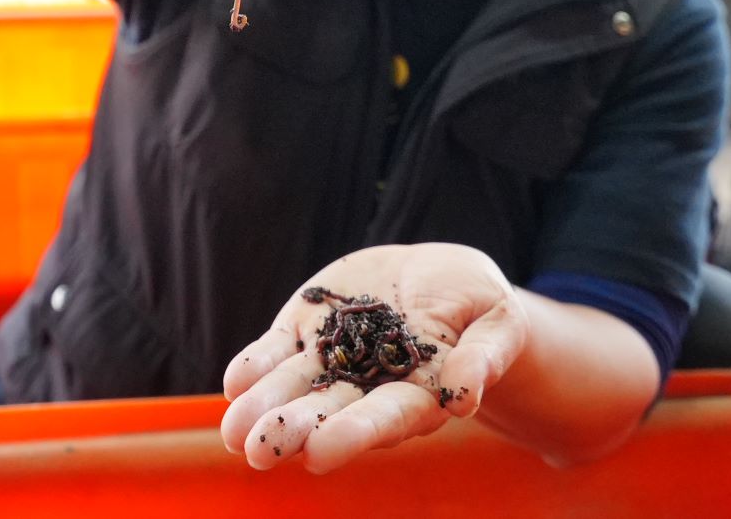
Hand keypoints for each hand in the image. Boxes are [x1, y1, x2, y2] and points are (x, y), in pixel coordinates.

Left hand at [219, 244, 529, 473]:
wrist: (440, 276)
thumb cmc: (479, 306)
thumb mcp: (496, 323)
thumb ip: (483, 356)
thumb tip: (466, 395)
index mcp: (420, 395)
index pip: (386, 417)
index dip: (354, 433)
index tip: (321, 453)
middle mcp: (369, 386)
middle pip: (331, 411)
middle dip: (295, 429)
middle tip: (261, 450)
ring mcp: (334, 358)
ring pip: (295, 388)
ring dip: (264, 407)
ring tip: (234, 430)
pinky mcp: (308, 330)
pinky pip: (277, 351)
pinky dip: (255, 366)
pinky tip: (235, 383)